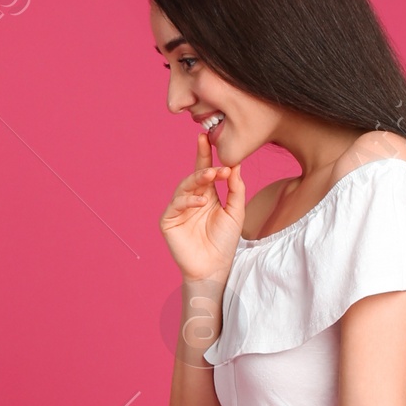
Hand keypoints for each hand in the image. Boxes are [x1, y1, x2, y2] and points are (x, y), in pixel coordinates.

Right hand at [161, 131, 245, 281]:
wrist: (214, 268)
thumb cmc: (224, 242)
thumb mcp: (236, 212)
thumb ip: (236, 189)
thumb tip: (235, 165)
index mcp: (206, 195)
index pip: (204, 170)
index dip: (205, 154)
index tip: (208, 138)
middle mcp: (191, 199)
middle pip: (193, 176)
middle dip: (202, 166)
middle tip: (215, 164)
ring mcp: (178, 210)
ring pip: (183, 187)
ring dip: (197, 180)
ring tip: (211, 176)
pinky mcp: (168, 221)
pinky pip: (176, 205)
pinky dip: (188, 201)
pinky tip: (201, 202)